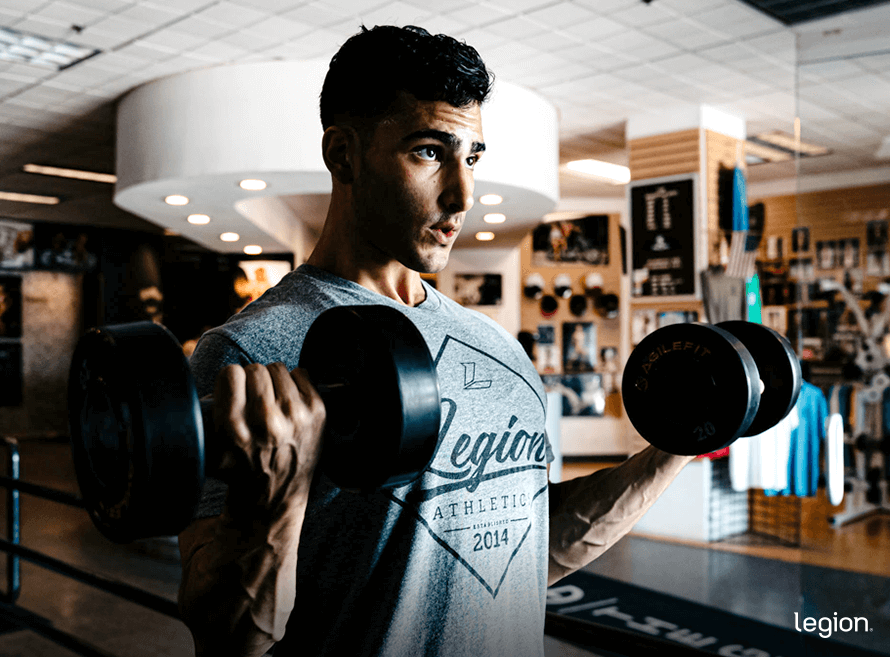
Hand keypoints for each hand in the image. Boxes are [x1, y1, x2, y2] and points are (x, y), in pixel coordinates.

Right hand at [213, 362, 325, 521]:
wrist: (276, 495)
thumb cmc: (241, 469)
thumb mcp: (211, 449)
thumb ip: (205, 417)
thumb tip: (207, 385)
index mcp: (236, 428)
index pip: (230, 373)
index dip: (230, 381)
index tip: (234, 392)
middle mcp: (267, 421)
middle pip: (255, 369)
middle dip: (251, 381)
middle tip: (253, 400)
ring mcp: (296, 415)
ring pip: (277, 368)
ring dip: (272, 381)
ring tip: (271, 402)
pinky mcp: (317, 412)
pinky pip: (301, 372)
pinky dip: (294, 384)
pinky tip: (288, 404)